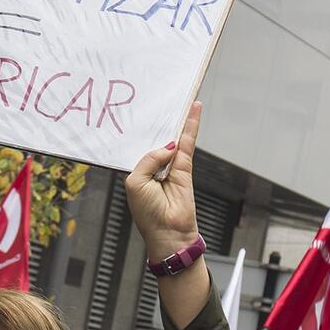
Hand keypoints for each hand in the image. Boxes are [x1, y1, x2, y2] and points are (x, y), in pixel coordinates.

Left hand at [126, 103, 202, 259]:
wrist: (168, 233)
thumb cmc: (147, 214)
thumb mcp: (135, 182)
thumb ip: (149, 159)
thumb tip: (169, 146)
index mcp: (137, 172)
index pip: (139, 146)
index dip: (139, 131)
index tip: (137, 113)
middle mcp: (154, 167)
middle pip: (157, 138)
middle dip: (158, 121)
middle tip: (158, 97)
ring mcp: (170, 166)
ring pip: (174, 137)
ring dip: (177, 119)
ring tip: (180, 97)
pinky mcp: (185, 168)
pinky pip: (187, 142)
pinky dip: (191, 126)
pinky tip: (193, 110)